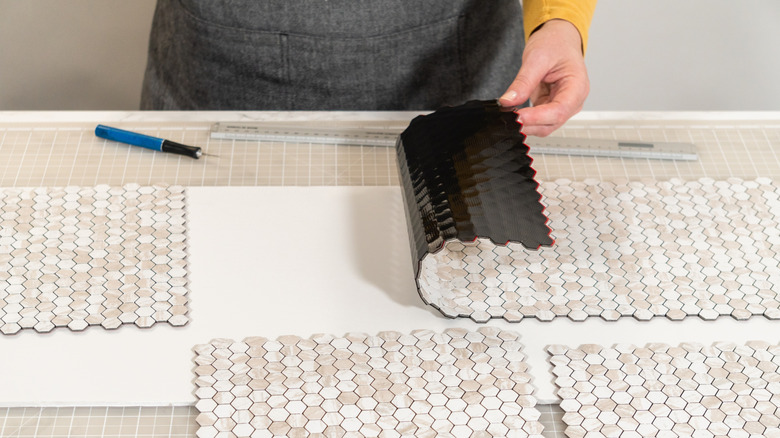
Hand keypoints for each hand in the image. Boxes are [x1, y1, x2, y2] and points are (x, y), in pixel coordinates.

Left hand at [498, 19, 589, 136]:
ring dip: (526, 124)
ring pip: (544, 126)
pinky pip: (537, 120)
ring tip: (507, 115)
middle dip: (529, 123)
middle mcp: (573, 101)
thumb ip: (523, 82)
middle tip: (506, 118)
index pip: (559, 111)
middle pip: (551, 123)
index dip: (537, 118)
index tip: (517, 117)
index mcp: (577, 87)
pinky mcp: (550, 107)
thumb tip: (508, 101)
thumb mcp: (537, 58)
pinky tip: (513, 113)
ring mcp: (562, 106)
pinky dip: (525, 119)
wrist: (558, 38)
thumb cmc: (556, 44)